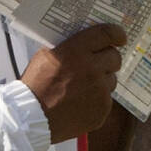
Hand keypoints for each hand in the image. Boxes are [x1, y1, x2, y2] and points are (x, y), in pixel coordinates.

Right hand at [21, 23, 126, 143]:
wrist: (31, 117)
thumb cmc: (35, 86)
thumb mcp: (45, 56)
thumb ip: (67, 48)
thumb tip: (83, 44)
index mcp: (77, 51)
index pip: (106, 34)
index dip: (116, 33)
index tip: (120, 37)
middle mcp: (92, 69)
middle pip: (114, 57)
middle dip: (108, 59)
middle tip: (99, 64)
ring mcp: (99, 91)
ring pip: (111, 80)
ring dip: (102, 81)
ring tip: (83, 88)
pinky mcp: (102, 109)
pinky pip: (106, 100)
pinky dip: (97, 100)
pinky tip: (81, 103)